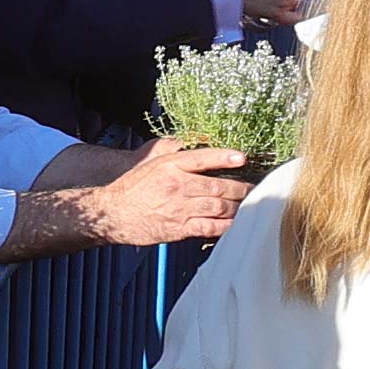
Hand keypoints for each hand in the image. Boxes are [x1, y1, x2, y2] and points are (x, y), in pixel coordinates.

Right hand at [83, 140, 250, 246]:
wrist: (113, 213)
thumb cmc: (134, 186)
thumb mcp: (152, 161)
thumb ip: (175, 149)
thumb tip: (197, 139)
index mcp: (170, 165)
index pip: (203, 158)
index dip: (225, 157)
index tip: (243, 158)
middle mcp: (177, 185)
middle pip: (218, 186)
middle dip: (241, 188)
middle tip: (256, 188)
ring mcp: (179, 208)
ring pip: (218, 207)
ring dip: (238, 207)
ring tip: (250, 205)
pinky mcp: (179, 228)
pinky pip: (209, 227)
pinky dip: (226, 226)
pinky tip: (237, 223)